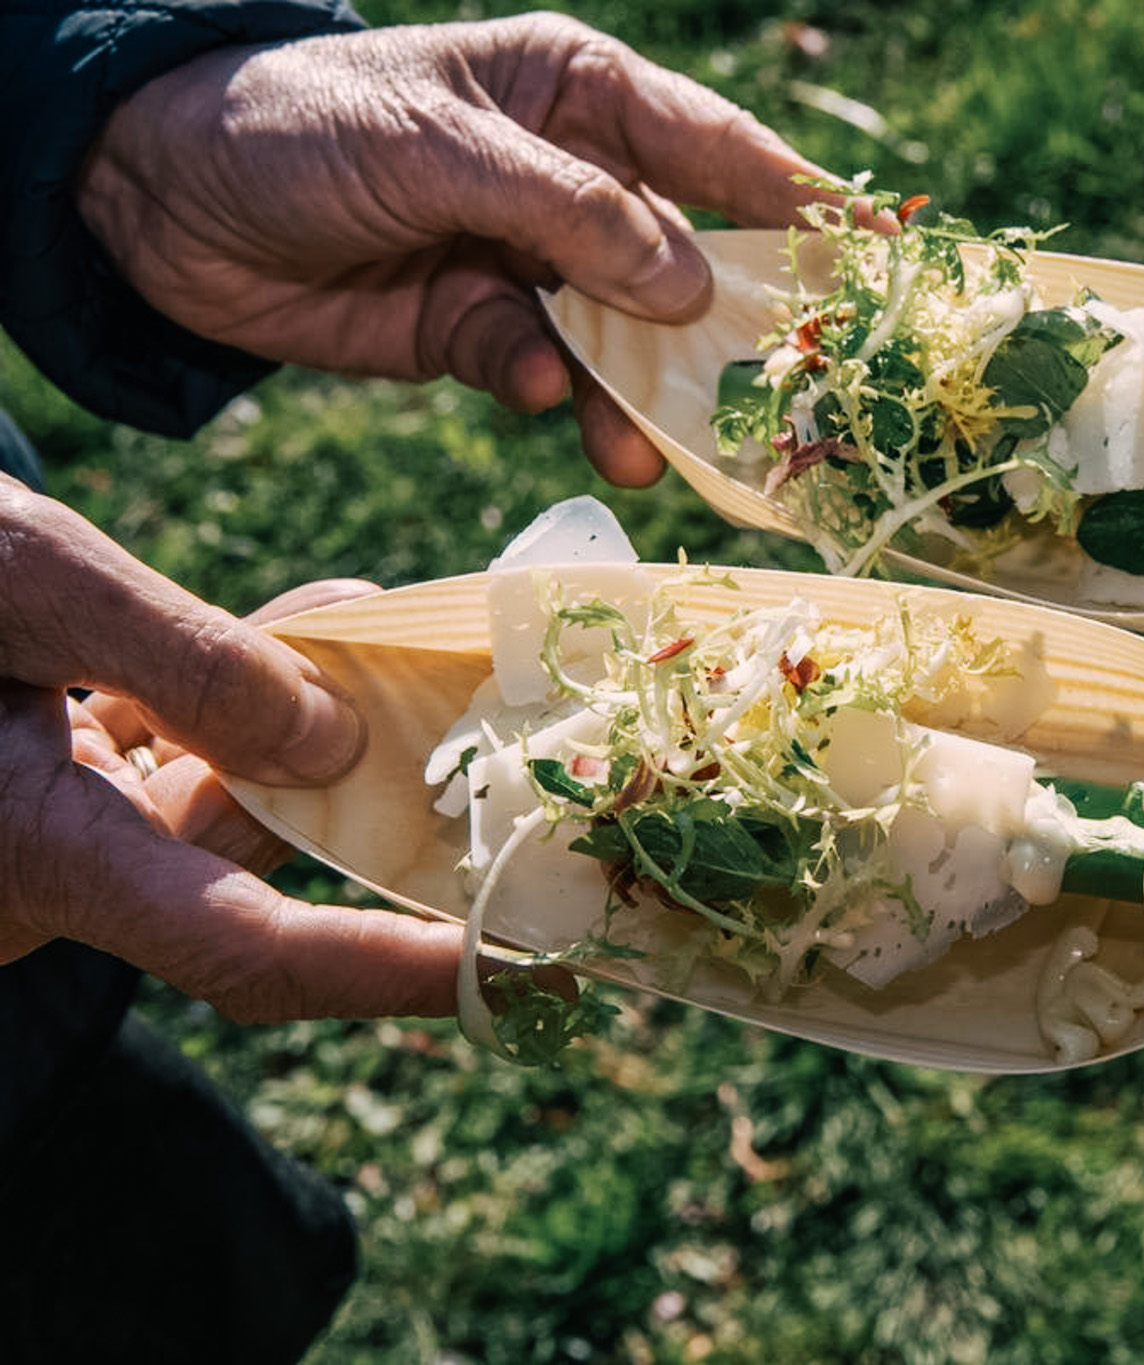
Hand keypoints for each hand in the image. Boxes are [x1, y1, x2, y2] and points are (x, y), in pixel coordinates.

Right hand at [0, 478, 464, 1021]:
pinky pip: (187, 750)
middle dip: (384, 820)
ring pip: (234, 796)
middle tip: (527, 790)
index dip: (377, 969)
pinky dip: (256, 694)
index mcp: (30, 855)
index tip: (501, 973)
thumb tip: (336, 744)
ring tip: (425, 650)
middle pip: (259, 865)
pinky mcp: (53, 780)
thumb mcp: (23, 578)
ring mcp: (55, 828)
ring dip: (330, 726)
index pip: (238, 949)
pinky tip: (330, 623)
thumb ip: (182, 660)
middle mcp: (51, 868)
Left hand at [77, 13, 849, 486]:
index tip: (883, 263)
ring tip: (658, 451)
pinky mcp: (482, 331)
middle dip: (737, 328)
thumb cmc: (301, 126)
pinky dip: (561, 397)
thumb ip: (571, 215)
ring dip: (650, 394)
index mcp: (581, 95)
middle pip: (691, 257)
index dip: (803, 205)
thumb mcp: (439, 147)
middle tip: (794, 397)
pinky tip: (558, 408)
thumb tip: (692, 290)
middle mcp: (574, 179)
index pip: (719, 148)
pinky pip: (552, 374)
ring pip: (629, 337)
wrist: (158, 200)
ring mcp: (531, 260)